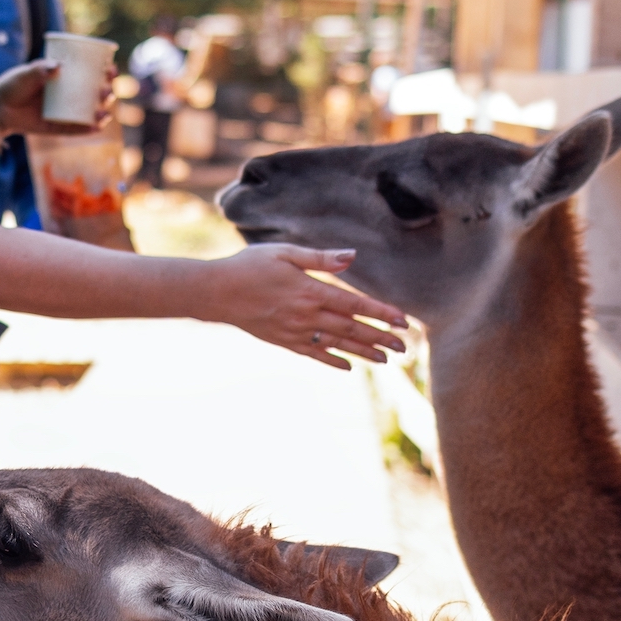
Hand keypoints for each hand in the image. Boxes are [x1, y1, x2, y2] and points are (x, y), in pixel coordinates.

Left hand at [0, 58, 115, 137]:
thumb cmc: (13, 86)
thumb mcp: (26, 74)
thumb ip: (41, 69)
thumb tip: (58, 67)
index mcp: (67, 78)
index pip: (92, 74)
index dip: (105, 72)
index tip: (110, 69)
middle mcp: (70, 95)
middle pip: (97, 94)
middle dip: (108, 92)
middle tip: (106, 90)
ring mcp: (66, 112)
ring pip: (91, 113)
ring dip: (103, 112)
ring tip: (104, 111)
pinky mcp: (59, 128)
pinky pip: (77, 130)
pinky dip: (89, 129)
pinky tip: (97, 127)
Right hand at [205, 246, 407, 369]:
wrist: (216, 292)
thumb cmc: (250, 266)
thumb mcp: (285, 253)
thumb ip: (320, 258)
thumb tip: (351, 256)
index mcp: (310, 291)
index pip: (355, 304)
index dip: (381, 313)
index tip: (403, 321)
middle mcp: (306, 315)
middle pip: (351, 328)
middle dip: (380, 338)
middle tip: (404, 347)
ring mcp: (295, 331)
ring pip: (336, 344)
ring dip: (363, 351)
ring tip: (386, 359)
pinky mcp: (283, 341)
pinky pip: (313, 354)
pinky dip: (332, 360)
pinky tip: (348, 367)